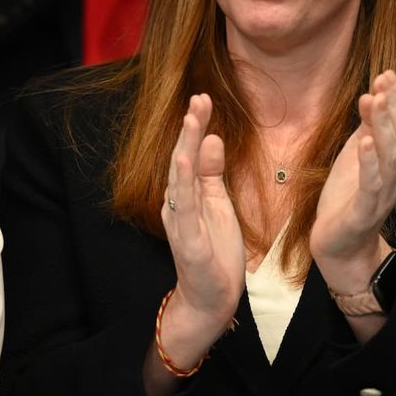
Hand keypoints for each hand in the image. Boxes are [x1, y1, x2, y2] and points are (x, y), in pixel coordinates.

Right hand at [161, 94, 244, 333]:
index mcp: (187, 193)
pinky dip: (183, 184)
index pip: (190, 153)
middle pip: (182, 158)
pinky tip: (185, 162)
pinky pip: (183, 208)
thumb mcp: (218, 204)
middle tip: (199, 98)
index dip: (196, 126)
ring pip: (180, 177)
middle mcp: (177, 203)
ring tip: (192, 119)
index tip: (204, 99)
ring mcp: (180, 220)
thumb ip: (212, 173)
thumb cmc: (215, 251)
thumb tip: (212, 138)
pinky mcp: (188, 239)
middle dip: (190, 127)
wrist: (211, 298)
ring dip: (185, 147)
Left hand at [311, 71, 395, 286]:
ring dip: (383, 127)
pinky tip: (363, 141)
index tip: (386, 74)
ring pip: (392, 157)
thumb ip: (368, 129)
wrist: (340, 246)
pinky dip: (369, 162)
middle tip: (382, 81)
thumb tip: (374, 95)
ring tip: (374, 100)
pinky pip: (372, 185)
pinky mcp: (365, 212)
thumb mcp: (356, 155)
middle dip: (394, 106)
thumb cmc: (348, 197)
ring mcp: (384, 195)